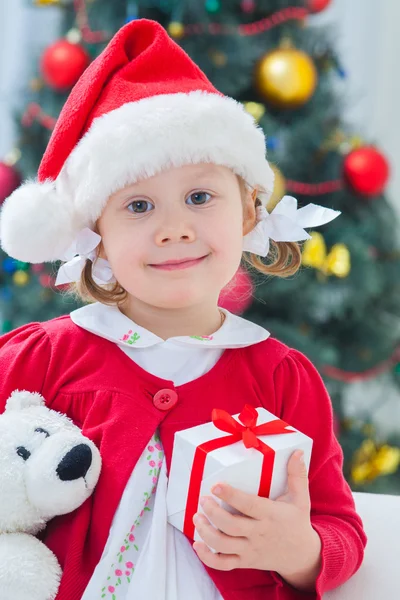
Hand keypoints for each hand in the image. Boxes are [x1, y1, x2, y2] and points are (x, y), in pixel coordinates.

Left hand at [192, 450, 321, 590]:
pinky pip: (223, 564)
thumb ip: (297, 475)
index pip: (248, 505)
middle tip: (202, 499)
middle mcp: (258, 534)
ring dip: (206, 532)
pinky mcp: (245, 561)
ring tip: (196, 517)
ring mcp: (250, 550)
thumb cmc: (298, 522)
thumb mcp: (301, 499)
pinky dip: (207, 557)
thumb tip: (297, 452)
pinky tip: (197, 544)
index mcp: (270, 515)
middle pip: (230, 526)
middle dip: (212, 513)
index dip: (231, 495)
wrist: (303, 557)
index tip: (216, 485)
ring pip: (223, 545)